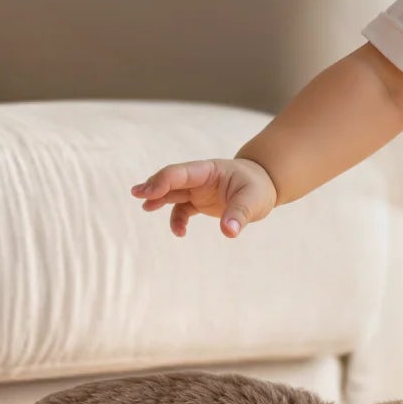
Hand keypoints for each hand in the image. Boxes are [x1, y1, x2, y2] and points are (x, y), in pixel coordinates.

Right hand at [130, 157, 277, 238]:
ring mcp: (197, 190)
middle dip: (154, 186)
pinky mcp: (199, 202)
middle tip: (137, 194)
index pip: (180, 173)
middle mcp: (199, 178)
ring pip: (172, 194)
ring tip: (145, 207)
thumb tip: (229, 232)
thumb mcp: (254, 200)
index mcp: (209, 170)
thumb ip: (240, 214)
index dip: (162, 181)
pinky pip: (182, 210)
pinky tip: (180, 232)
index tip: (148, 192)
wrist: (264, 185)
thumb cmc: (259, 188)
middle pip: (171, 180)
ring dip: (158, 200)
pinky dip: (177, 220)